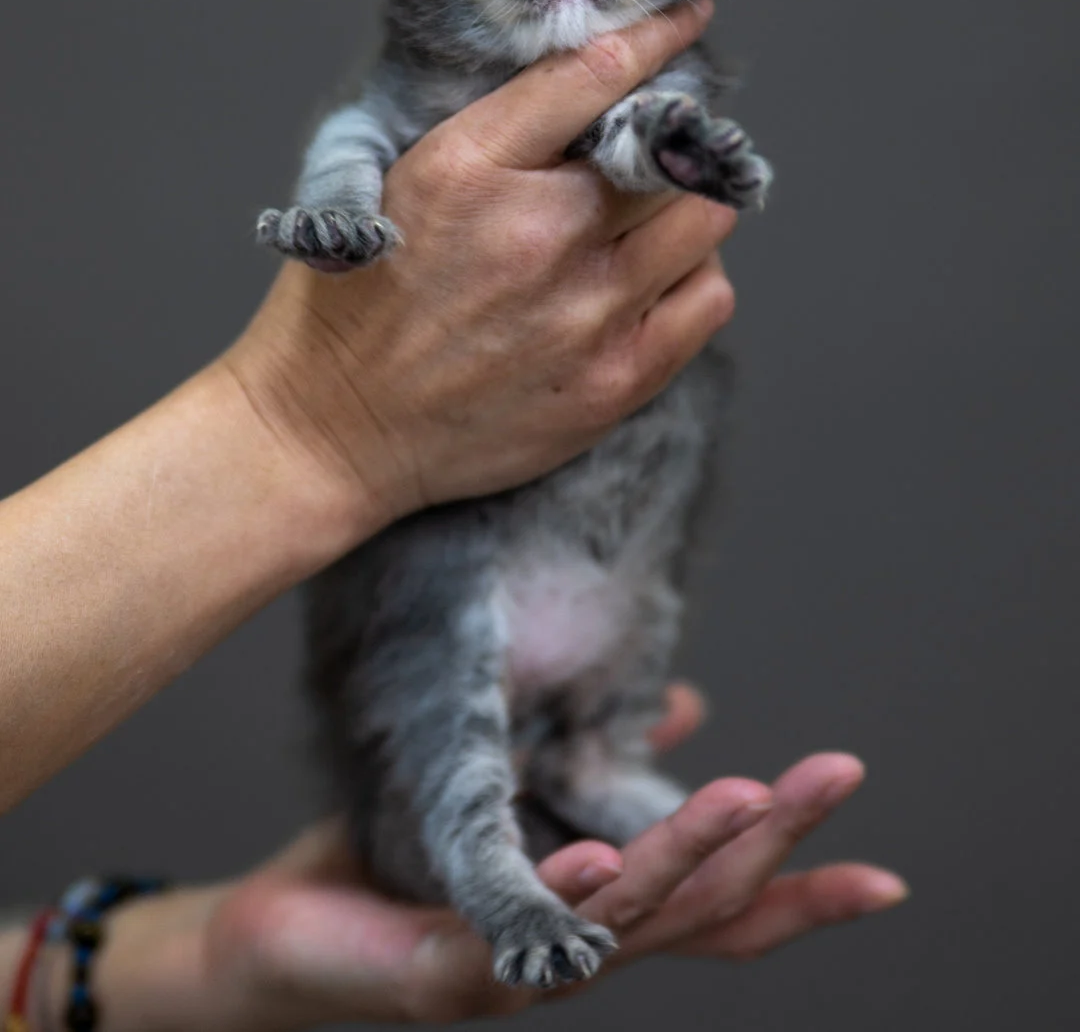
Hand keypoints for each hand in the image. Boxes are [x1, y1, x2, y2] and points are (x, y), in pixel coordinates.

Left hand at [88, 688, 906, 1030]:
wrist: (280, 945)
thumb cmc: (401, 878)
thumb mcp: (517, 806)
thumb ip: (601, 768)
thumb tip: (687, 707)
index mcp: (601, 922)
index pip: (717, 912)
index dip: (798, 893)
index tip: (881, 872)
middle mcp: (577, 962)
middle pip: (694, 911)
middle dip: (771, 847)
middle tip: (835, 775)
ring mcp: (517, 981)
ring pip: (621, 920)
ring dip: (683, 856)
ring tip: (746, 791)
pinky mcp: (444, 978)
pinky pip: (513, 935)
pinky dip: (564, 897)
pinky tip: (598, 853)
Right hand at [225, 0, 737, 538]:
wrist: (329, 433)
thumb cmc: (350, 309)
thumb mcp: (386, 183)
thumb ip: (488, 136)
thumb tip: (586, 92)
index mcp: (471, 168)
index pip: (596, 73)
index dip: (657, 35)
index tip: (686, 17)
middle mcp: (540, 232)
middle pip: (668, 148)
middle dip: (668, 138)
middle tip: (654, 149)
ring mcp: (587, 312)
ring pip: (704, 218)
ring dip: (687, 205)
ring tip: (651, 220)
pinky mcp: (615, 380)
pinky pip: (709, 299)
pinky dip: (696, 276)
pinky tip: (654, 281)